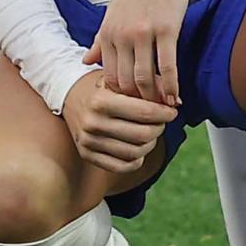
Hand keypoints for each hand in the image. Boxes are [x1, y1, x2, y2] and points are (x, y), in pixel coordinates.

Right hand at [59, 68, 179, 178]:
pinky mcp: (87, 155)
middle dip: (159, 128)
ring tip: (149, 134)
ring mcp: (88, 142)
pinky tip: (138, 148)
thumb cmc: (101, 87)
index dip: (165, 113)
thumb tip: (177, 102)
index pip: (145, 112)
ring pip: (136, 153)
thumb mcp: (120, 79)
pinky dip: (137, 159)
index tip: (172, 111)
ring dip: (150, 144)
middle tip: (161, 122)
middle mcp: (93, 123)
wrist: (67, 96)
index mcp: (101, 101)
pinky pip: (123, 166)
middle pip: (143, 135)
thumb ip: (149, 86)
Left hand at [94, 0, 192, 109]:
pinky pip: (167, 67)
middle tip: (148, 116)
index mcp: (106, 34)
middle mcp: (121, 36)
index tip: (129, 108)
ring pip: (145, 78)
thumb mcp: (112, 14)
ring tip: (162, 110)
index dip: (119, 97)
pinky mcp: (166, 31)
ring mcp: (143, 34)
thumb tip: (85, 61)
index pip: (108, 76)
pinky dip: (171, 87)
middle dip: (136, 102)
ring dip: (154, 98)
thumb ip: (100, 40)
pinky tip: (176, 97)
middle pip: (125, 82)